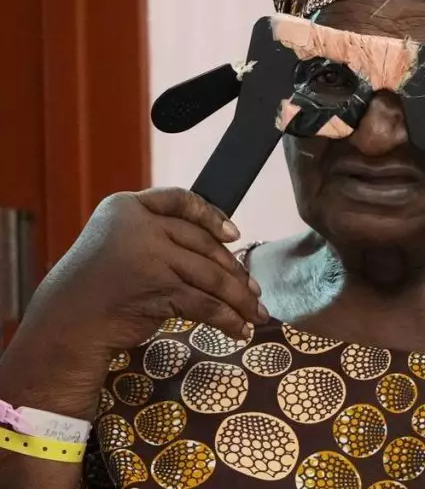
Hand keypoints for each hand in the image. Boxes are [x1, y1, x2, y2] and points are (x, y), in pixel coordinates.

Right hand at [17, 188, 266, 361]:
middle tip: (253, 290)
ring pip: (211, 276)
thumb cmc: (95, 288)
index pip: (179, 199)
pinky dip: (227, 318)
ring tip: (255, 313)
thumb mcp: (118, 244)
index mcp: (126, 207)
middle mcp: (139, 226)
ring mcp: (150, 256)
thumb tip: (220, 242)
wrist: (65, 325)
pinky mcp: (160, 288)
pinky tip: (239, 328)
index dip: (210, 215)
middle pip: (204, 243)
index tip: (234, 234)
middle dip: (234, 270)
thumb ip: (156, 234)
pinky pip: (206, 303)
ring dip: (239, 298)